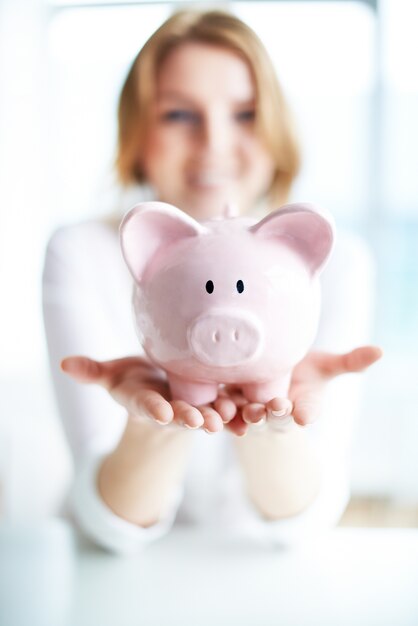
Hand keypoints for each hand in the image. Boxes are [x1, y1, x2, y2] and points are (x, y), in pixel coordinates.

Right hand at [60, 355, 237, 433]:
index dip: (153, 409)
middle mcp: (170, 407)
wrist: (161, 387)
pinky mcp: (213, 401)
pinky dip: (238, 411)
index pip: (147, 405)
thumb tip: (64, 364)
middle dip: (190, 417)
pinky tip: (250, 412)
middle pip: (180, 413)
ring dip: (218, 417)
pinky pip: (227, 406)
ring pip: (207, 412)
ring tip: (228, 419)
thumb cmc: (135, 379)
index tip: (160, 413)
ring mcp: (193, 406)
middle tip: (201, 422)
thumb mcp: (113, 375)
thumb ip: (92, 372)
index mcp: (146, 400)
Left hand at [223, 345, 382, 430]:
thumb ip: (349, 362)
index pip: (308, 410)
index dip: (307, 412)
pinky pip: (224, 411)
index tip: (306, 415)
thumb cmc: (304, 371)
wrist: (268, 371)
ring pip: (249, 416)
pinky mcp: (229, 402)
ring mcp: (252, 409)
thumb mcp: (326, 367)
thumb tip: (380, 351)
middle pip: (276, 415)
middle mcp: (277, 411)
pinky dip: (221, 411)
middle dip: (276, 413)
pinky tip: (217, 408)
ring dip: (247, 415)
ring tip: (246, 410)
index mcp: (303, 405)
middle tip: (277, 407)